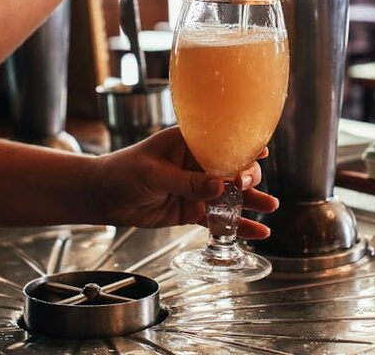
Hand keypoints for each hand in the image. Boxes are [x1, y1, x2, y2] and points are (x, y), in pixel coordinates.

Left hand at [88, 127, 277, 238]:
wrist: (103, 196)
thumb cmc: (123, 172)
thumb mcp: (154, 173)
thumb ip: (186, 182)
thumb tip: (218, 187)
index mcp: (188, 142)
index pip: (222, 141)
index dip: (243, 146)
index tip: (260, 153)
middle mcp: (197, 163)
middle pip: (232, 167)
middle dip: (246, 176)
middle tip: (247, 185)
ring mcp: (197, 187)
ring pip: (230, 194)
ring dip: (251, 201)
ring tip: (271, 208)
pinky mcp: (192, 209)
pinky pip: (218, 218)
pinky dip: (237, 225)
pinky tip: (257, 233)